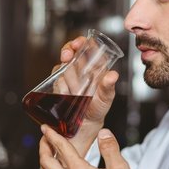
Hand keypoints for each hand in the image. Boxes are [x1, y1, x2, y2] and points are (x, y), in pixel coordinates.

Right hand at [56, 36, 119, 155]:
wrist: (83, 125)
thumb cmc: (98, 109)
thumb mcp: (106, 99)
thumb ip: (108, 87)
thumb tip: (113, 75)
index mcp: (94, 67)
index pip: (88, 47)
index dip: (83, 42)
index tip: (79, 43)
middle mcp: (80, 68)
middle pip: (71, 50)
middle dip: (67, 50)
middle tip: (67, 56)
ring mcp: (68, 76)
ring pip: (62, 66)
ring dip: (65, 75)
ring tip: (73, 90)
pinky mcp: (58, 85)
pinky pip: (55, 80)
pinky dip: (60, 86)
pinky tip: (66, 95)